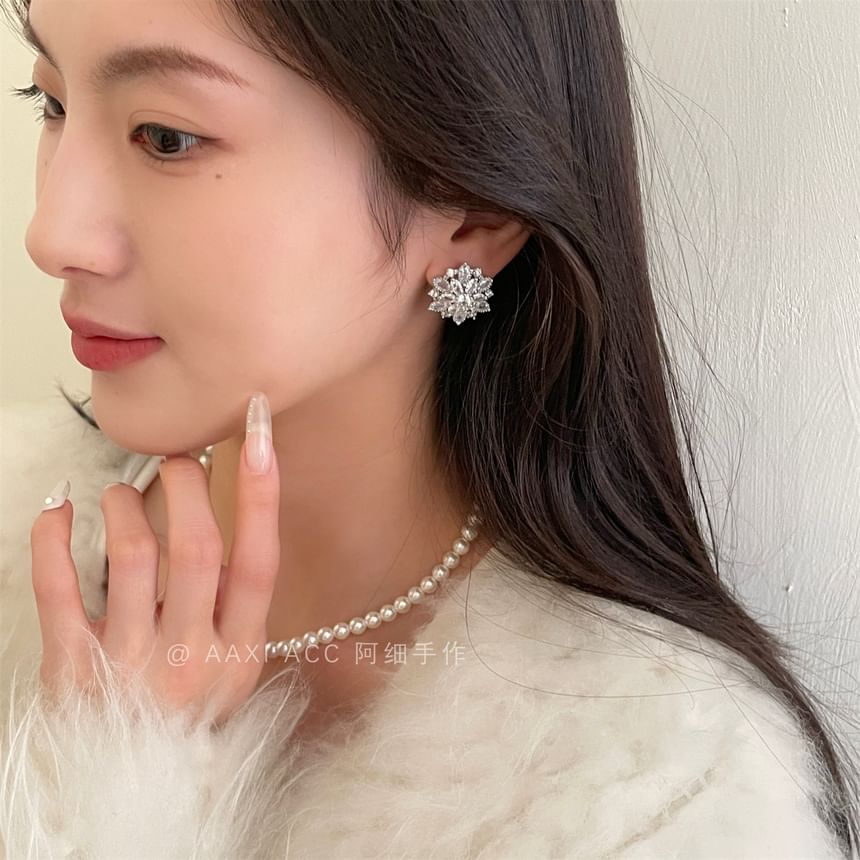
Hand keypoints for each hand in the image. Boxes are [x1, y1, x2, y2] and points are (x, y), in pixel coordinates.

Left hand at [29, 393, 280, 725]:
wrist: (141, 792)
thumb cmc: (190, 715)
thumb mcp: (234, 668)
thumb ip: (235, 606)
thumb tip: (228, 518)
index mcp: (240, 653)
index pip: (257, 560)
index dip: (261, 493)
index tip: (259, 435)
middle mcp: (191, 658)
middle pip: (195, 546)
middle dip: (185, 485)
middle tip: (176, 462)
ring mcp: (130, 666)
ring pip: (131, 556)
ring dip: (124, 504)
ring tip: (120, 494)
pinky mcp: (73, 670)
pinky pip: (58, 590)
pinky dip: (54, 538)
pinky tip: (60, 511)